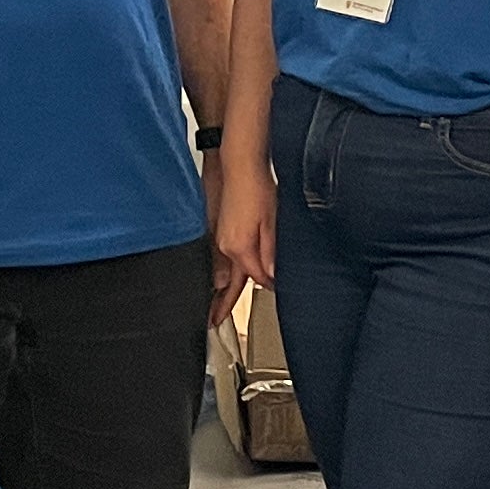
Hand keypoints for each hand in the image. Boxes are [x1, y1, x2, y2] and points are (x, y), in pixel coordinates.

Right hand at [211, 143, 274, 324]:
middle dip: (222, 303)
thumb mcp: (272, 223)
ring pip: (223, 270)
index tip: (276, 290)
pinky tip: (220, 277)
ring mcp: (219, 238)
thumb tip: (271, 276)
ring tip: (214, 307)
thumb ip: (270, 253)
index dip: (267, 285)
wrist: (240, 166)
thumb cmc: (258, 189)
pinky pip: (221, 258)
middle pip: (229, 281)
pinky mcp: (218, 230)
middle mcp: (225, 246)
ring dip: (221, 289)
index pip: (254, 278)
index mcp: (240, 248)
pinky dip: (221, 271)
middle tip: (214, 322)